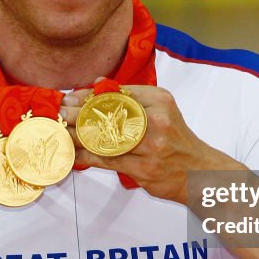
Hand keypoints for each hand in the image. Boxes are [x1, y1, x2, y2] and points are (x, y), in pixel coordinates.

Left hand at [62, 84, 239, 205]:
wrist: (200, 173)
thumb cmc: (177, 141)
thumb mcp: (162, 111)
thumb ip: (131, 98)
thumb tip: (96, 85)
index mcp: (160, 100)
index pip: (117, 93)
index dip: (89, 95)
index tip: (70, 97)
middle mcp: (156, 120)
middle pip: (108, 114)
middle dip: (78, 113)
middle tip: (59, 112)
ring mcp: (151, 146)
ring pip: (105, 138)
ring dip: (78, 135)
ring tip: (60, 131)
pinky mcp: (144, 168)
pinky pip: (107, 160)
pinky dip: (87, 156)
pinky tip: (73, 153)